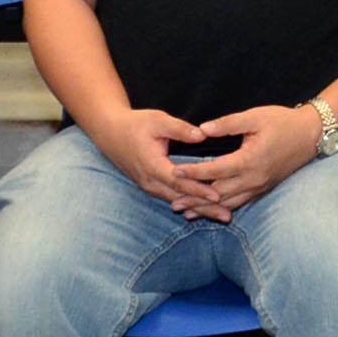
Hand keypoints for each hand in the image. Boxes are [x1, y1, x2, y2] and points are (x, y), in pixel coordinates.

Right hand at [99, 107, 223, 216]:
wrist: (110, 133)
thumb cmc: (135, 124)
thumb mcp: (158, 121)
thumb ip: (180, 129)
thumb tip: (202, 135)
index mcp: (152, 166)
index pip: (179, 182)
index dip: (199, 189)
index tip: (218, 195)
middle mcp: (150, 181)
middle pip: (180, 198)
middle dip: (204, 208)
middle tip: (227, 216)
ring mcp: (149, 186)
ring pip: (177, 201)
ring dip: (198, 209)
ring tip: (221, 215)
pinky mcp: (151, 186)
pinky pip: (172, 198)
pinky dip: (189, 203)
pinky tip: (205, 208)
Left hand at [178, 101, 333, 210]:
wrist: (311, 134)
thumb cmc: (283, 122)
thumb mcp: (255, 117)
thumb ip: (227, 124)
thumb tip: (201, 130)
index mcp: (249, 160)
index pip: (214, 170)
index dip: (193, 172)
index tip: (174, 172)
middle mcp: (253, 178)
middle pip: (217, 193)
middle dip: (194, 198)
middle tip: (172, 201)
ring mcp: (259, 186)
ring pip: (228, 202)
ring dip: (206, 208)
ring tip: (186, 212)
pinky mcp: (263, 187)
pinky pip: (240, 202)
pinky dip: (222, 207)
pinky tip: (211, 209)